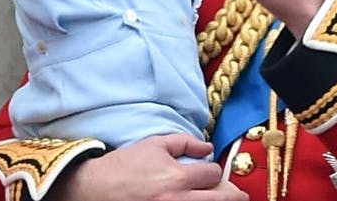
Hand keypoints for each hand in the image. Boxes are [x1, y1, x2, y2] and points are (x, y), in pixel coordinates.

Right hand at [51, 134, 247, 200]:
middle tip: (239, 195)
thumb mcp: (154, 144)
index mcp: (177, 177)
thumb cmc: (125, 165)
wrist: (97, 188)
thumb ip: (184, 142)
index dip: (214, 170)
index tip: (209, 171)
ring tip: (224, 200)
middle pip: (219, 200)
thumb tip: (208, 147)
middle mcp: (177, 200)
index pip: (212, 174)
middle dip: (232, 196)